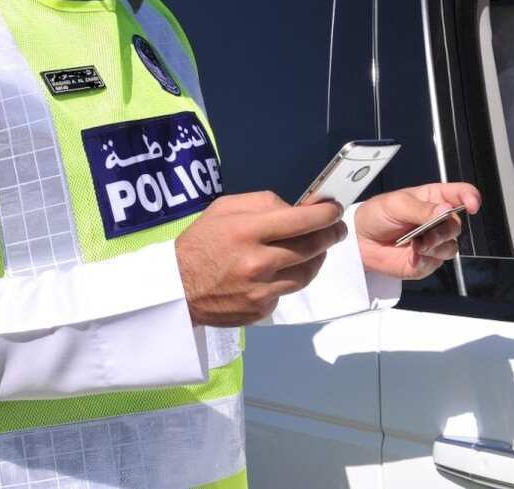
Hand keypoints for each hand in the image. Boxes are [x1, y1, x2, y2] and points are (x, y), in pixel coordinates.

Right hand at [174, 191, 346, 326]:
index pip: (302, 221)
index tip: (334, 210)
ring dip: (317, 258)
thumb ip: (262, 203)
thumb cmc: (200, 242)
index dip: (326, 214)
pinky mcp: (262, 309)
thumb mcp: (223, 208)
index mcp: (247, 231)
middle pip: (312, 247)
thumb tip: (296, 209)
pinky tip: (281, 271)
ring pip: (307, 273)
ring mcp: (261, 290)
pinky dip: (290, 278)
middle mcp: (258, 262)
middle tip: (336, 228)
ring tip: (315, 248)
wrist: (177, 287)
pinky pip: (287, 290)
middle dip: (331, 234)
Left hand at [354, 182, 480, 279]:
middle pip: (457, 225)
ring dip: (434, 246)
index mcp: (433, 199)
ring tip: (415, 245)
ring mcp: (434, 241)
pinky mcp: (428, 259)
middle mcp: (438, 220)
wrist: (361, 240)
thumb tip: (445, 210)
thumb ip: (420, 208)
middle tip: (424, 233)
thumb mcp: (395, 205)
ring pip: (450, 246)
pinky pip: (436, 262)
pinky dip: (425, 259)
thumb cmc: (376, 215)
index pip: (460, 194)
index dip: (470, 197)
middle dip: (443, 231)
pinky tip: (412, 255)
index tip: (471, 205)